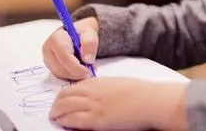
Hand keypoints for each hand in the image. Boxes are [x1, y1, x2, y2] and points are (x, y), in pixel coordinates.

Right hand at [42, 17, 99, 79]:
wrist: (76, 34)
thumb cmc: (82, 33)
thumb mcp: (89, 33)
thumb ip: (90, 43)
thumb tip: (87, 60)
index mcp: (56, 39)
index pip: (64, 57)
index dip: (77, 67)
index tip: (89, 71)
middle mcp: (48, 50)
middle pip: (61, 69)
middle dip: (77, 73)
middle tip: (90, 72)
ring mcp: (48, 60)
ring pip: (61, 75)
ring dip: (75, 75)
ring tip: (87, 69)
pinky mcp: (50, 67)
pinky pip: (61, 76)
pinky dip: (72, 76)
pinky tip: (80, 70)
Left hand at [50, 78, 188, 130]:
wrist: (150, 101)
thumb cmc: (142, 93)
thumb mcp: (120, 85)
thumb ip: (106, 88)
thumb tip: (98, 96)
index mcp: (100, 82)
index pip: (74, 86)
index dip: (66, 94)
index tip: (63, 100)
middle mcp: (93, 91)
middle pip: (65, 96)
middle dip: (57, 104)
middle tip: (55, 111)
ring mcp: (93, 105)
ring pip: (64, 107)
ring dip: (56, 113)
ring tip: (55, 118)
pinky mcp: (96, 119)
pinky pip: (72, 120)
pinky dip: (64, 122)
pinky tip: (62, 124)